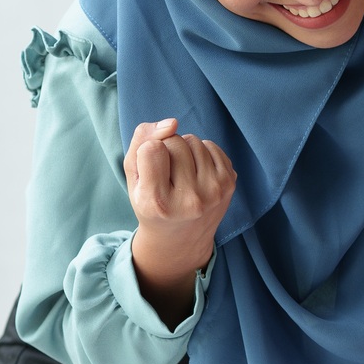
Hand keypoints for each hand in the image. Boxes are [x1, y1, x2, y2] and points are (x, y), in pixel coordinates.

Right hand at [125, 118, 235, 323]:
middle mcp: (190, 200)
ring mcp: (214, 193)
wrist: (180, 240)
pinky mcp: (229, 184)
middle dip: (167, 150)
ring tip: (180, 176)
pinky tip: (195, 175)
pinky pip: (210, 145)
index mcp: (157, 203)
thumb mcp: (133, 177)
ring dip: (184, 150)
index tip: (149, 176)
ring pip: (193, 140)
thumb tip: (172, 123)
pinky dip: (200, 153)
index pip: (152, 148)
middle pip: (175, 141)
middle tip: (166, 178)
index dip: (147, 153)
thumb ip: (141, 142)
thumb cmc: (151, 203)